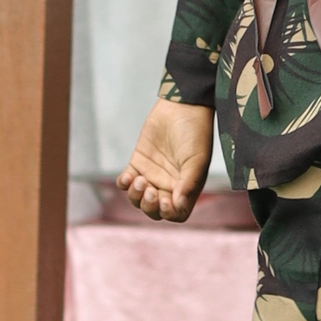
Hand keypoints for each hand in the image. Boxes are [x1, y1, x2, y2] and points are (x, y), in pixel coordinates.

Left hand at [116, 99, 215, 222]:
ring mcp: (152, 174)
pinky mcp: (138, 162)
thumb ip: (188, 183)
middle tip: (150, 190)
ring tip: (139, 180)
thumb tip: (177, 206)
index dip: (168, 214)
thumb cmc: (195, 131)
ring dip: (135, 196)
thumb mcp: (196, 159)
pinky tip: (128, 176)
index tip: (164, 202)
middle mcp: (168, 184)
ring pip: (137, 199)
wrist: (181, 106)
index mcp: (185, 187)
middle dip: (149, 206)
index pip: (176, 213)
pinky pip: (126, 182)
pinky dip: (124, 184)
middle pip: (154, 210)